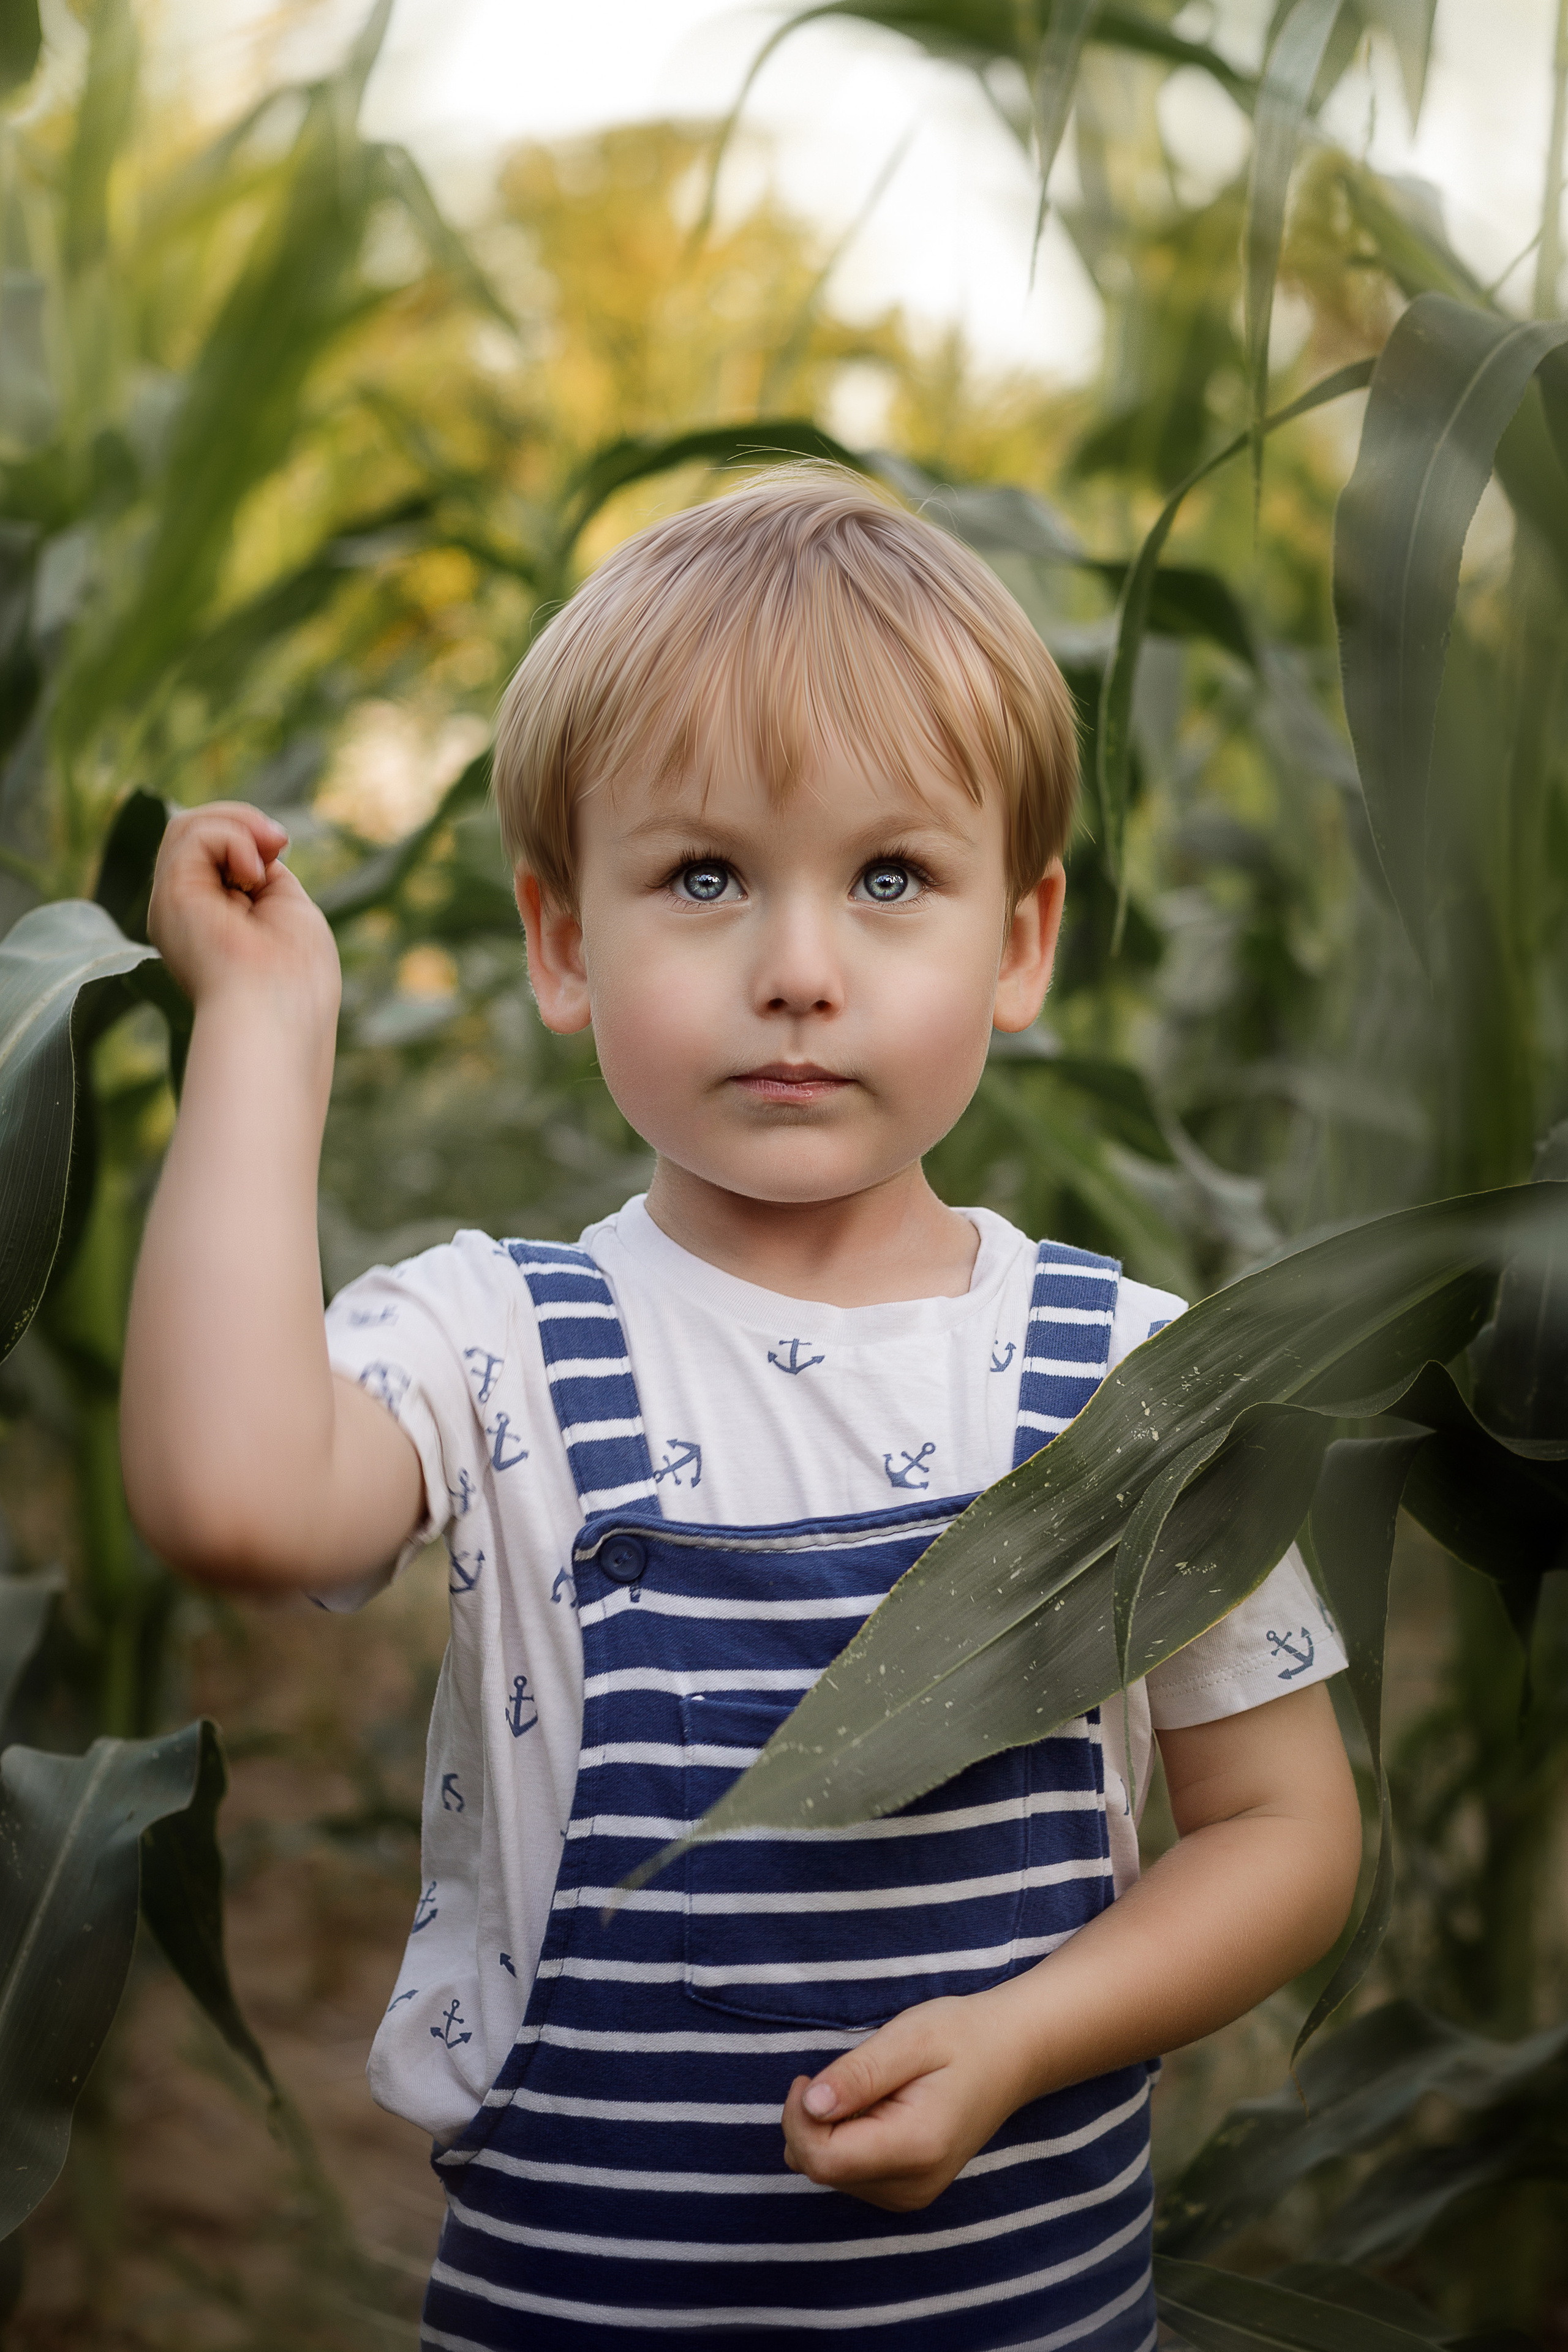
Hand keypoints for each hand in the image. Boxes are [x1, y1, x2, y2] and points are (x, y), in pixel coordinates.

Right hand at [148, 801, 339, 1026]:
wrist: (280, 1013)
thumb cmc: (297, 976)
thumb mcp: (287, 908)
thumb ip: (264, 874)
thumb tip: (254, 840)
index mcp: (209, 918)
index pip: (212, 851)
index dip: (246, 835)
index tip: (281, 845)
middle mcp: (183, 911)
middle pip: (193, 833)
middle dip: (239, 820)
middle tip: (278, 840)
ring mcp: (172, 904)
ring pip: (186, 828)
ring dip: (236, 824)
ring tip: (267, 851)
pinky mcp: (170, 896)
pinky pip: (191, 835)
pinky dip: (231, 839)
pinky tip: (252, 874)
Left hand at [780, 1992, 1018, 2212]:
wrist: (1011, 2056)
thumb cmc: (961, 2036)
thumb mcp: (909, 2038)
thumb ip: (858, 2074)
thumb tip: (810, 2104)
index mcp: (915, 2148)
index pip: (822, 2161)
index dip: (797, 2119)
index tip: (807, 2076)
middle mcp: (913, 2186)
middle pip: (821, 2170)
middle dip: (809, 2123)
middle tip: (840, 2076)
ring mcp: (911, 2195)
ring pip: (830, 2174)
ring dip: (827, 2131)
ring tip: (867, 2091)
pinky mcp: (907, 2191)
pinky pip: (849, 2174)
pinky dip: (843, 2141)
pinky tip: (873, 2109)